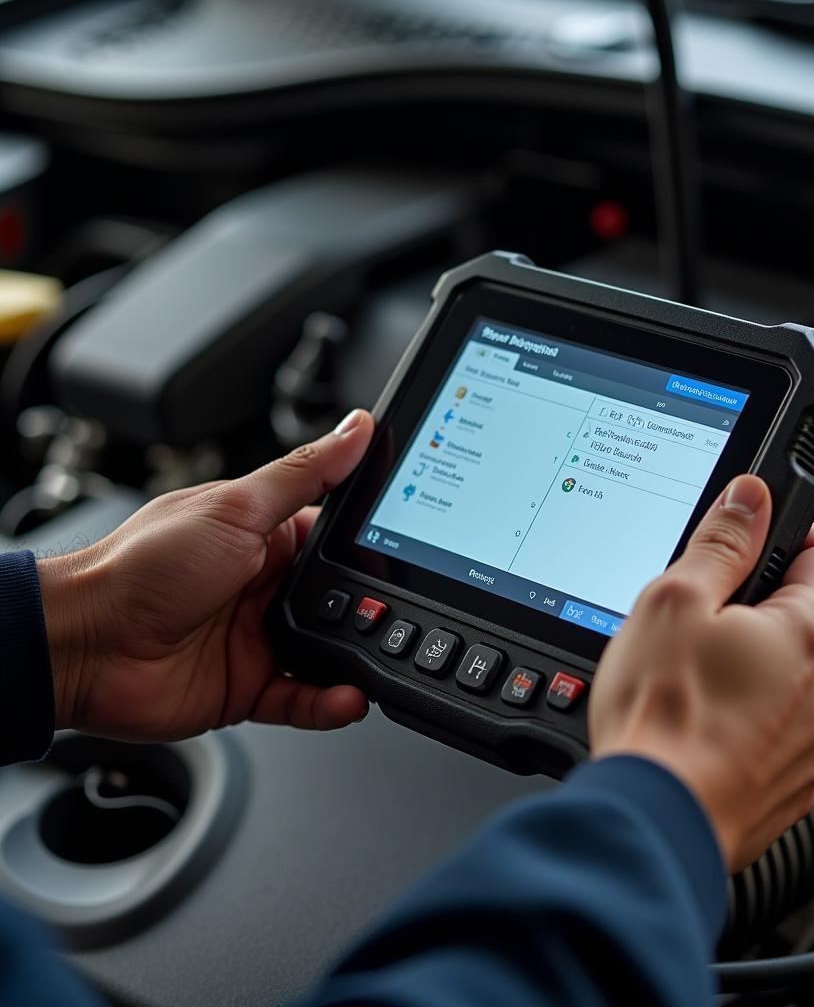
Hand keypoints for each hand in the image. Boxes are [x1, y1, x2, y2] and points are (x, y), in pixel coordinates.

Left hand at [37, 410, 374, 741]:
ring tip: (382, 650)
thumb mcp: (236, 508)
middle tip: (395, 609)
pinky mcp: (250, 686)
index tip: (414, 546)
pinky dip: (329, 701)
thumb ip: (305, 475)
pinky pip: (305, 698)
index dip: (373, 541)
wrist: (82, 645)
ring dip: (357, 653)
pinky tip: (348, 695)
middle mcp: (266, 586)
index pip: (337, 535)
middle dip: (372, 605)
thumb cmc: (141, 567)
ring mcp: (259, 637)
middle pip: (342, 597)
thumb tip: (357, 429)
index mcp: (266, 535)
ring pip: (331, 649)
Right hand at [589, 475, 813, 871]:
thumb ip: (722, 542)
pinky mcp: (789, 783)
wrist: (656, 819)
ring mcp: (812, 743)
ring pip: (786, 681)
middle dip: (756, 609)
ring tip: (688, 678)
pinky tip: (696, 723)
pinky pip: (773, 731)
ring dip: (749, 668)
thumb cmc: (663, 716)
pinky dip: (743, 720)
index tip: (759, 533)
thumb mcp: (676, 600)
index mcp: (809, 634)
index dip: (792, 534)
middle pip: (803, 622)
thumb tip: (750, 499)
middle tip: (697, 616)